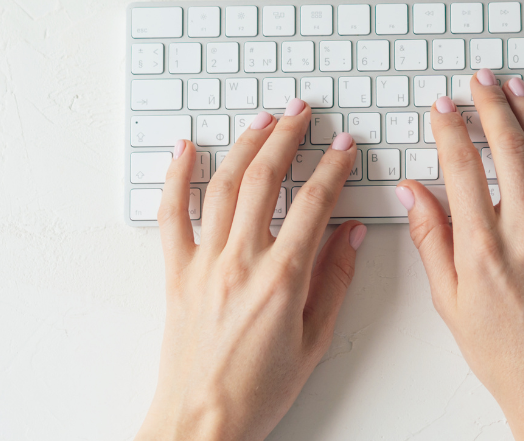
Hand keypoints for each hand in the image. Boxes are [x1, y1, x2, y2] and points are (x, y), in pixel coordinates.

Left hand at [137, 99, 365, 440]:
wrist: (203, 422)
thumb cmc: (258, 391)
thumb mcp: (314, 340)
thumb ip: (334, 282)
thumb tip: (351, 235)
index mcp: (282, 279)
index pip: (314, 204)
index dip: (333, 168)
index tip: (345, 147)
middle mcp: (240, 263)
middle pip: (265, 180)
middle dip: (288, 138)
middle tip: (304, 113)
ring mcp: (203, 264)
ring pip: (222, 186)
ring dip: (244, 145)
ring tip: (263, 120)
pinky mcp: (175, 274)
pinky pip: (172, 216)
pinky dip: (175, 177)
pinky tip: (184, 149)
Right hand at [398, 69, 523, 440]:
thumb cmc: (502, 353)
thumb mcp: (450, 301)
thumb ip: (431, 239)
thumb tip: (412, 193)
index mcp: (483, 248)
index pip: (462, 166)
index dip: (449, 128)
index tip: (441, 107)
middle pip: (509, 149)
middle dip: (491, 105)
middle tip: (478, 81)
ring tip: (518, 88)